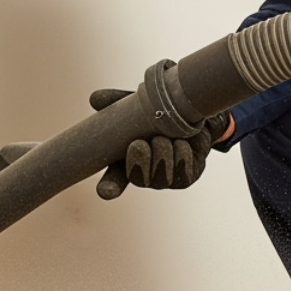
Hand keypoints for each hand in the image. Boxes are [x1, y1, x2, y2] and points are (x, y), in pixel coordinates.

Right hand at [88, 89, 232, 198]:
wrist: (195, 115)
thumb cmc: (160, 112)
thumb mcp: (140, 104)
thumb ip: (117, 101)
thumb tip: (95, 99)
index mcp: (125, 160)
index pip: (112, 180)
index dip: (109, 187)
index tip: (105, 191)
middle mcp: (144, 173)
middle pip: (137, 179)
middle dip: (138, 163)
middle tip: (140, 143)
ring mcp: (165, 177)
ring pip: (160, 179)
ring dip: (161, 157)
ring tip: (164, 138)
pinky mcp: (185, 177)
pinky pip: (181, 175)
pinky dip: (181, 158)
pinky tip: (181, 144)